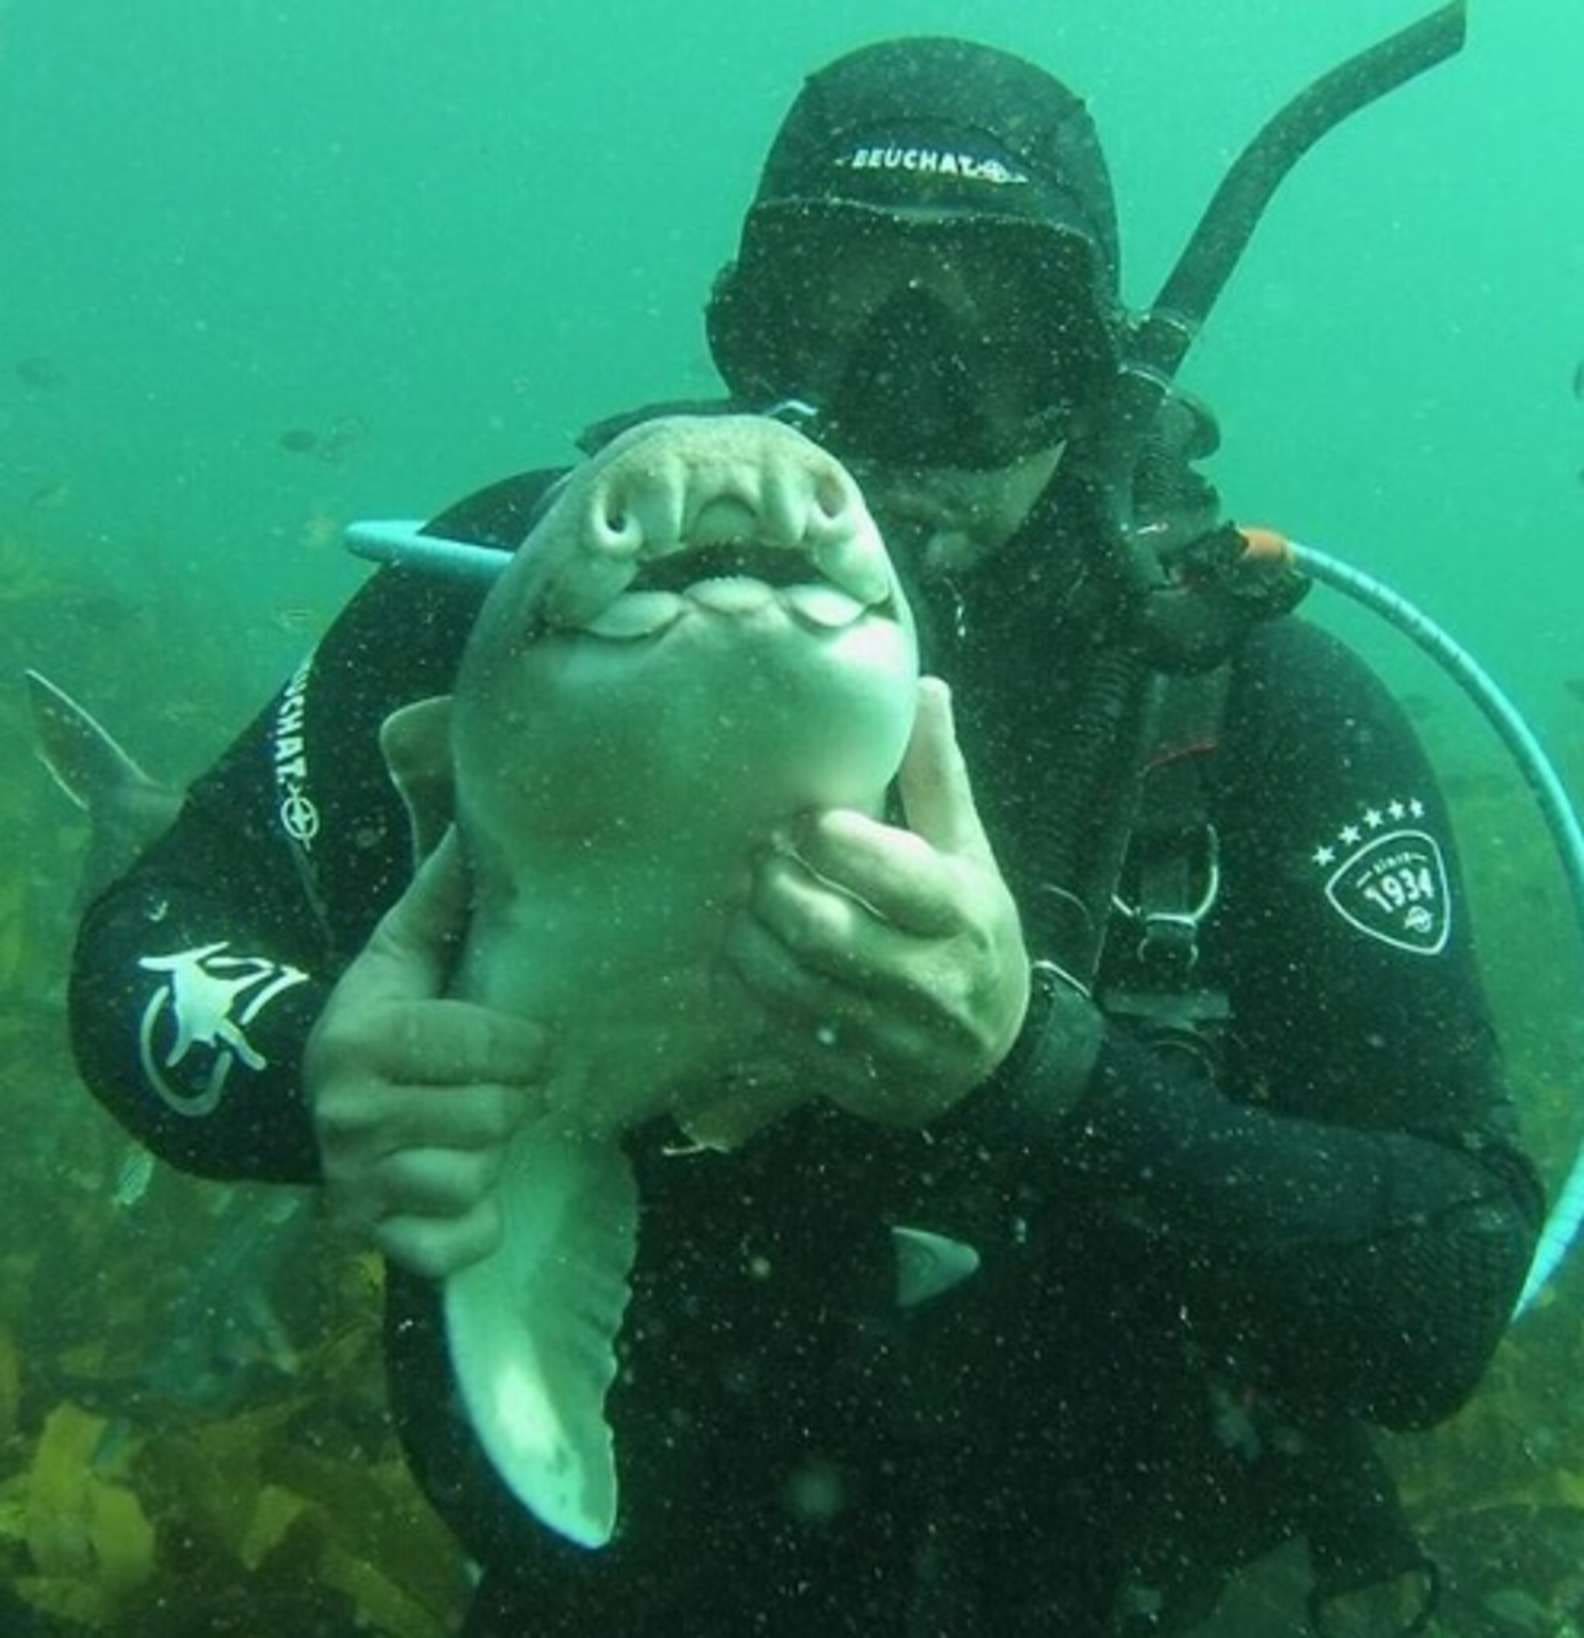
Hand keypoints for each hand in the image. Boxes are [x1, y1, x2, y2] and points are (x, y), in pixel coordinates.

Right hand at [304, 828, 546, 1277]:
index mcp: (361, 1039)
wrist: (304, 1102)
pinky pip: (458, 1245)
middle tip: (511, 1087)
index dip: (526, 1045)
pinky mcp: (371, 1240)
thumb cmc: (381, 1017)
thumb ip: (444, 894)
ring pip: (475, 1180)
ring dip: (492, 1158)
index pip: (483, 1045)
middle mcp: (347, 1117)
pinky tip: (465, 1189)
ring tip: (478, 1130)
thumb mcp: (401, 952)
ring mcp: (354, 1185)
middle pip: (490, 1117)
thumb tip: (479, 807)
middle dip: (515, 1099)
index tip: (534, 1040)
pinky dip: (475, 1223)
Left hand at [724, 677, 1029, 1125]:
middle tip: (750, 862)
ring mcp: (897, 1042)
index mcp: (964, 914)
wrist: (999, 1057)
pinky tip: (736, 966)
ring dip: (747, 945)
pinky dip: (750, 1000)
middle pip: (825, 932)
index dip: (827, 838)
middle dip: (772, 889)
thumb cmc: (971, 933)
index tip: (798, 818)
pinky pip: (784, 1042)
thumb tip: (922, 686)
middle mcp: (935, 982)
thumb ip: (936, 777)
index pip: (890, 871)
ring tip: (734, 911)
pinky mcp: (861, 1084)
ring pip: (794, 990)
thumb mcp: (969, 854)